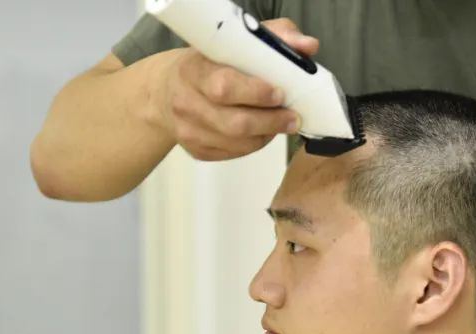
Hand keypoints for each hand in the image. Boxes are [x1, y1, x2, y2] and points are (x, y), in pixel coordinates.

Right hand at [159, 18, 318, 160]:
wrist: (167, 91)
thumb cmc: (210, 64)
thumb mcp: (235, 42)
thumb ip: (275, 37)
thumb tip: (308, 46)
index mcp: (195, 70)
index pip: (224, 87)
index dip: (255, 93)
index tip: (279, 93)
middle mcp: (186, 102)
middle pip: (235, 123)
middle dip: (271, 122)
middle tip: (292, 118)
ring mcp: (189, 131)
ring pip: (238, 143)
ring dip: (266, 135)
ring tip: (280, 123)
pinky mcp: (197, 151)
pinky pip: (234, 154)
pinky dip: (254, 144)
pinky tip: (260, 132)